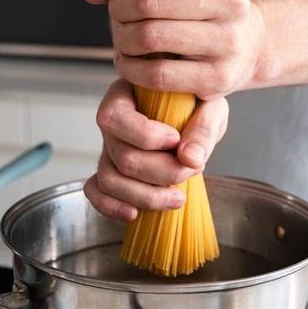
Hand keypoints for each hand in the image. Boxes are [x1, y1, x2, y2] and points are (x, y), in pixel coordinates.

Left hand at [82, 0, 264, 99]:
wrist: (249, 45)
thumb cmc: (203, 4)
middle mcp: (234, 1)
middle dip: (119, 5)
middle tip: (117, 11)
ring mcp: (228, 42)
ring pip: (149, 36)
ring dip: (121, 37)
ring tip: (123, 35)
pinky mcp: (217, 78)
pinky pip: (156, 74)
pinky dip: (130, 67)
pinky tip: (129, 60)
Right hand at [83, 79, 228, 220]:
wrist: (197, 116)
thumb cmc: (198, 104)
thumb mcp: (210, 105)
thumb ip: (204, 127)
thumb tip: (190, 158)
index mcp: (125, 95)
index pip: (116, 116)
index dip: (145, 135)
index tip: (176, 139)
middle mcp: (113, 123)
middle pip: (121, 156)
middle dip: (160, 172)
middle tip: (191, 170)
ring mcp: (109, 149)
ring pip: (110, 179)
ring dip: (145, 196)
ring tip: (177, 197)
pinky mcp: (111, 171)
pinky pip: (97, 191)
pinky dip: (111, 206)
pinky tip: (134, 213)